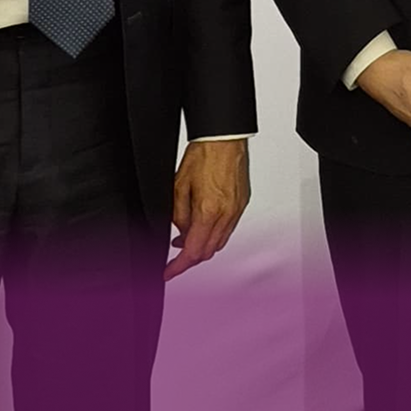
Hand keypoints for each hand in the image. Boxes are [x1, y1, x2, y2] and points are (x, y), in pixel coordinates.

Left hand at [166, 139, 250, 279]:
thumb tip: (180, 232)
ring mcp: (236, 210)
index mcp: (208, 211)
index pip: (193, 252)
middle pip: (208, 252)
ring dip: (202, 246)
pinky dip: (214, 234)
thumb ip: (178, 215)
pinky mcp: (241, 204)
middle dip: (189, 259)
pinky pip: (227, 229)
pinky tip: (203, 225)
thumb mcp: (178, 186)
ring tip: (186, 238)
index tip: (169, 272)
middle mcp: (226, 214)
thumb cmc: (203, 155)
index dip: (178, 266)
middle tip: (174, 257)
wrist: (224, 139)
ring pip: (219, 243)